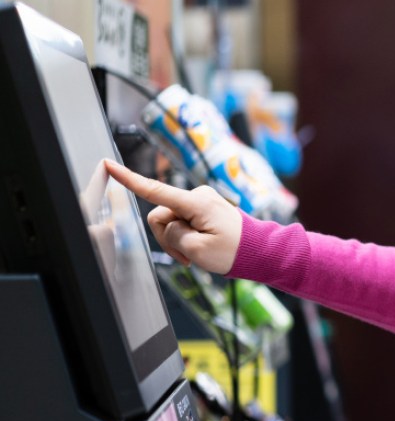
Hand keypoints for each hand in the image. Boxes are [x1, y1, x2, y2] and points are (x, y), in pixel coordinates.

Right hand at [103, 159, 241, 274]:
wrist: (259, 251)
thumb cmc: (234, 252)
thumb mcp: (197, 250)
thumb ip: (173, 235)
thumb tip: (170, 225)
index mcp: (196, 203)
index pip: (154, 190)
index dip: (128, 179)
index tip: (108, 164)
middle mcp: (197, 196)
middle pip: (160, 217)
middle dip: (168, 239)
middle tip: (188, 256)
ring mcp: (200, 201)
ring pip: (170, 223)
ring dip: (178, 241)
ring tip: (197, 254)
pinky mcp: (202, 208)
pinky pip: (181, 223)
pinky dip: (186, 238)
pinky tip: (200, 248)